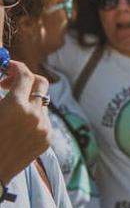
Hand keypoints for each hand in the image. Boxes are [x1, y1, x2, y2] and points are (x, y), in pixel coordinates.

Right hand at [0, 62, 52, 182]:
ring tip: (9, 112)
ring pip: (41, 103)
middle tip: (10, 83)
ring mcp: (44, 128)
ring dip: (27, 101)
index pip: (24, 75)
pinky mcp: (47, 140)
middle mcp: (34, 116)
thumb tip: (4, 73)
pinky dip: (32, 117)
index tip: (8, 68)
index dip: (16, 67)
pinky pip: (43, 120)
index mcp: (15, 107)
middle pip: (41, 83)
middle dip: (27, 79)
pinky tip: (16, 128)